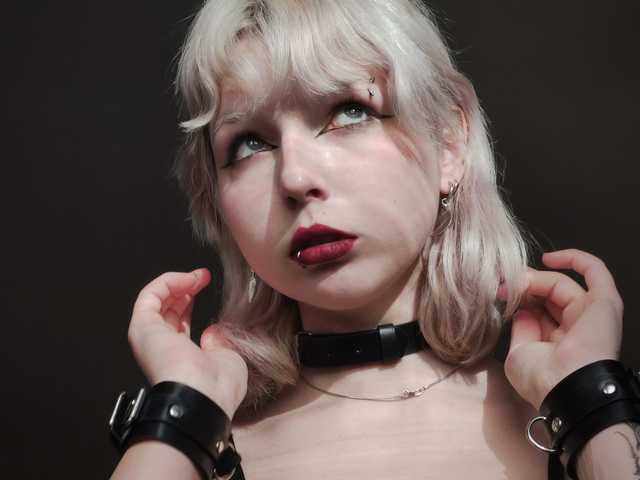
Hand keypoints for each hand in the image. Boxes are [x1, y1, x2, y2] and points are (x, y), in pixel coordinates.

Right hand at [128, 269, 247, 417]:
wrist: (204, 396)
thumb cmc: (219, 385)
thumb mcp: (227, 359)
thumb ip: (219, 343)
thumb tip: (212, 332)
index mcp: (180, 358)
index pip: (179, 324)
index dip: (190, 304)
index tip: (206, 287)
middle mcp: (161, 348)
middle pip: (166, 310)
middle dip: (184, 289)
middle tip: (203, 276)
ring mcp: (149, 337)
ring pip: (155, 300)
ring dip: (177, 282)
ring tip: (199, 275)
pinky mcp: (142, 326)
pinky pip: (150, 295)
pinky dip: (168, 282)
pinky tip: (187, 279)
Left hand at [502, 249, 622, 409]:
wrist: (564, 387)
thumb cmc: (542, 379)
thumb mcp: (519, 352)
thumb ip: (522, 328)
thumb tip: (522, 309)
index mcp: (559, 341)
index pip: (538, 308)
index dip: (519, 297)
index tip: (499, 292)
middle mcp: (576, 327)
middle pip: (549, 294)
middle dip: (525, 285)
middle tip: (504, 284)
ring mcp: (592, 314)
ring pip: (562, 283)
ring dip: (537, 278)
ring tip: (518, 281)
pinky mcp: (605, 303)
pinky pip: (595, 271)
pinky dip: (574, 258)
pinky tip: (548, 258)